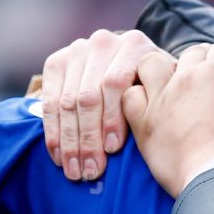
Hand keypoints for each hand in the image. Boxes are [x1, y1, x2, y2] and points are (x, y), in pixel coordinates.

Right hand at [40, 29, 167, 180]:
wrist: (128, 63)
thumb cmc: (154, 87)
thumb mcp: (165, 87)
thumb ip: (162, 99)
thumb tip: (163, 129)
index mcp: (134, 45)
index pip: (116, 84)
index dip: (112, 118)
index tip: (112, 149)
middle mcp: (104, 42)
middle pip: (89, 96)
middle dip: (88, 138)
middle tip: (91, 170)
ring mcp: (77, 50)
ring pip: (67, 103)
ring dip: (70, 142)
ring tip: (75, 171)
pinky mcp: (56, 63)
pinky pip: (49, 102)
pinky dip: (54, 133)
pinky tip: (59, 157)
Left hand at [123, 43, 213, 196]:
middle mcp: (188, 76)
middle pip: (191, 53)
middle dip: (201, 64)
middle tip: (207, 84)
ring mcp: (162, 97)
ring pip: (150, 62)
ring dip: (161, 70)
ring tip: (170, 86)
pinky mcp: (144, 122)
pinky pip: (130, 96)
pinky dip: (138, 99)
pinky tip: (149, 109)